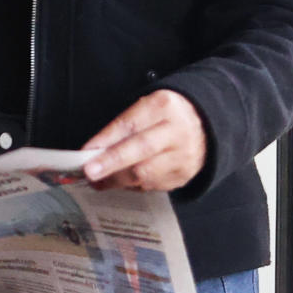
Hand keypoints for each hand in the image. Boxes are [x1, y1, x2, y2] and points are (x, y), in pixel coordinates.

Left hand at [80, 90, 206, 191]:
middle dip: (112, 163)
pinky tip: (122, 182)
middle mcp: (176, 131)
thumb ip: (122, 127)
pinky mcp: (184, 175)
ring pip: (146, 173)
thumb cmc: (166, 116)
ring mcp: (183, 155)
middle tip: (90, 173)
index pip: (130, 124)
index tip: (86, 152)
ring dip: (117, 180)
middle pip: (141, 149)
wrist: (206, 125)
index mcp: (163, 107)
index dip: (106, 140)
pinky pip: (153, 185)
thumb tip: (93, 151)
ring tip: (98, 182)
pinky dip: (133, 185)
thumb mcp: (147, 108)